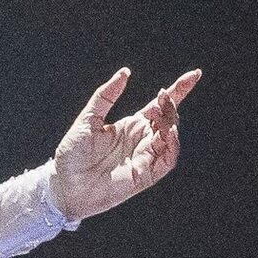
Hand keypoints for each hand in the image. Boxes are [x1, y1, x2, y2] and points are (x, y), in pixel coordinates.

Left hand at [48, 66, 199, 219]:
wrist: (64, 185)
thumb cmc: (72, 154)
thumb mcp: (87, 119)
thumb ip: (105, 96)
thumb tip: (125, 72)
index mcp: (131, 126)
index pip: (159, 106)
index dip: (177, 91)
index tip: (194, 74)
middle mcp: (141, 140)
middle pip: (168, 119)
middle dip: (171, 105)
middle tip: (164, 96)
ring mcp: (145, 157)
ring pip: (170, 138)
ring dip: (171, 123)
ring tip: (162, 113)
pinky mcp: (145, 174)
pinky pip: (167, 160)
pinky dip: (171, 145)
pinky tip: (167, 132)